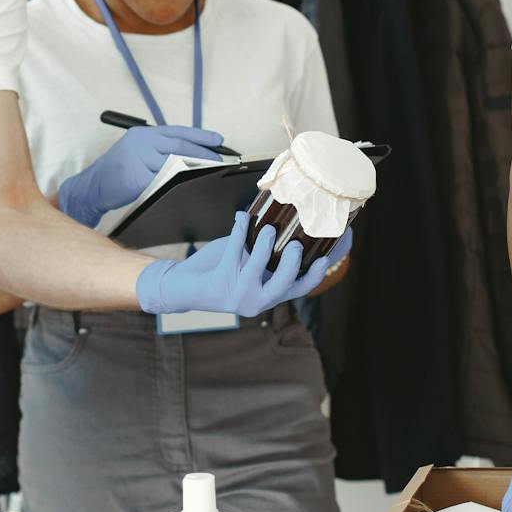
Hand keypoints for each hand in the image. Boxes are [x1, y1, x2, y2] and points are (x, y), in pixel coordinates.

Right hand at [57, 124, 224, 226]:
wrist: (92, 187)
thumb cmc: (117, 172)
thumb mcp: (137, 152)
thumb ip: (159, 150)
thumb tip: (192, 156)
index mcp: (143, 133)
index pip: (177, 131)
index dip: (201, 135)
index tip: (219, 140)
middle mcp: (141, 142)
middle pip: (179, 145)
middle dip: (202, 153)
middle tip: (219, 161)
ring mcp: (138, 159)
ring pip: (174, 163)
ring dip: (194, 169)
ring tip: (209, 172)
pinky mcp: (137, 178)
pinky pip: (163, 181)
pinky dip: (178, 183)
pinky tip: (190, 185)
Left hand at [135, 211, 345, 317]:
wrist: (183, 285)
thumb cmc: (219, 268)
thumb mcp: (246, 259)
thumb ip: (265, 245)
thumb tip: (284, 211)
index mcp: (269, 295)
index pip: (300, 288)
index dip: (317, 273)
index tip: (328, 255)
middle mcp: (257, 300)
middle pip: (285, 286)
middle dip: (293, 265)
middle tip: (298, 246)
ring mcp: (237, 296)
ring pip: (257, 271)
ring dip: (264, 247)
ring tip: (269, 228)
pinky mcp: (218, 286)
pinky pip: (232, 253)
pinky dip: (238, 232)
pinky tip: (242, 216)